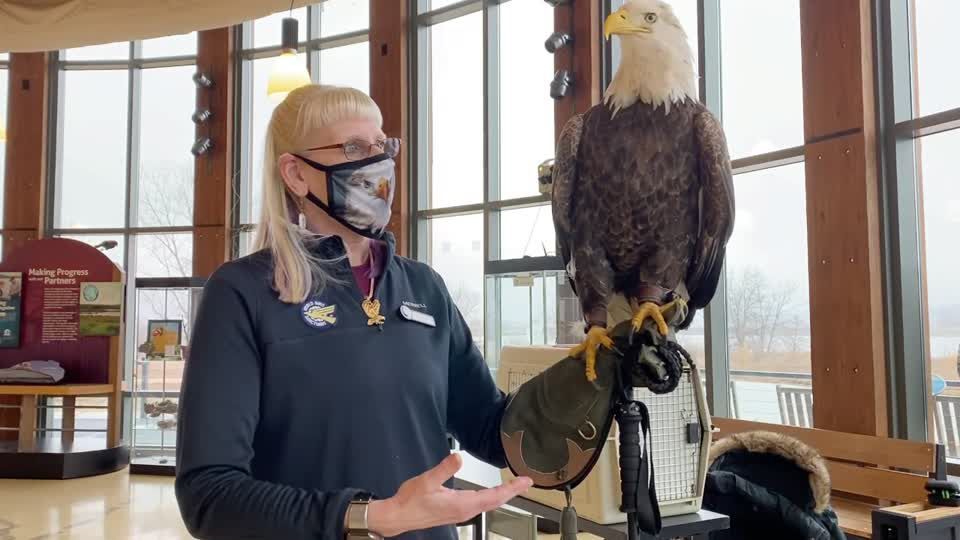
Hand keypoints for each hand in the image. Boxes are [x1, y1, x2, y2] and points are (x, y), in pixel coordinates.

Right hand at [366, 453, 532, 537]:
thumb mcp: (427, 481)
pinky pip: (480, 505)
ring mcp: (460, 513)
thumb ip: (444, 468)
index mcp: (462, 504)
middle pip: (495, 502)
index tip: (525, 482)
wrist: (398, 516)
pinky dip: (491, 497)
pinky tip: (492, 493)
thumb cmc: (410, 501)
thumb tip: (458, 456)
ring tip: (514, 486)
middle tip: (526, 483)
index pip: (493, 496)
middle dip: (512, 492)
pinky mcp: (455, 511)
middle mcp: (464, 510)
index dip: (511, 489)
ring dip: (502, 495)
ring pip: (488, 504)